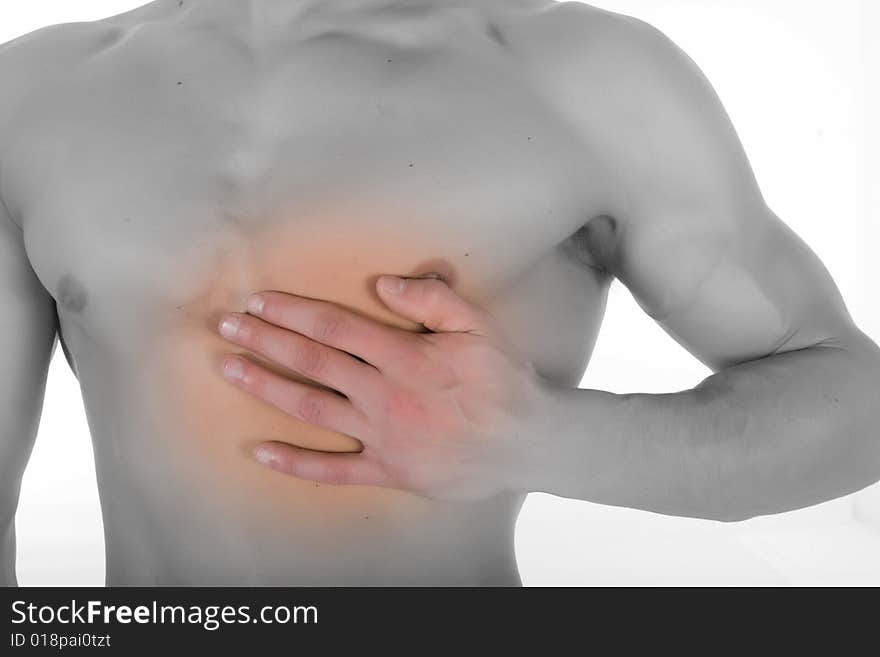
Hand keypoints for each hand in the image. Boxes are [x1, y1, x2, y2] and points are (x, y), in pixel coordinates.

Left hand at [216, 275, 548, 500]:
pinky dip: (296, 463)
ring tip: (230, 369)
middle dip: (266, 341)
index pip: (336, 328)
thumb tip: (385, 283)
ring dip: (267, 388)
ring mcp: (384, 437)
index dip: (293, 312)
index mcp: (406, 357)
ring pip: (313, 409)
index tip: (259, 301)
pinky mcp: (389, 471)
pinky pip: (334, 470)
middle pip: (314, 363)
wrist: (530, 442)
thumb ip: (433, 299)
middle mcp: (386, 396)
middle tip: (226, 326)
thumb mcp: (479, 327)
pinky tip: (261, 450)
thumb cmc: (505, 381)